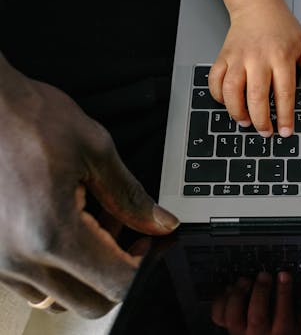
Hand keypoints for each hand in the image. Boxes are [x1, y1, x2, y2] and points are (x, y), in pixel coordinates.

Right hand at [0, 66, 178, 316]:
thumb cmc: (27, 119)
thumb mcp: (95, 151)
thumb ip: (132, 196)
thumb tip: (161, 224)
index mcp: (51, 234)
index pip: (117, 284)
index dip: (146, 266)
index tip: (152, 243)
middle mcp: (18, 259)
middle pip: (90, 303)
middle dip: (117, 273)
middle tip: (127, 232)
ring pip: (60, 298)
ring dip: (86, 272)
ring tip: (93, 222)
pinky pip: (31, 283)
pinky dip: (57, 266)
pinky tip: (65, 224)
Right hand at [208, 0, 300, 137]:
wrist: (257, 6)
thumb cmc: (282, 28)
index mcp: (281, 56)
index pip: (284, 93)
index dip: (285, 116)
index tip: (286, 131)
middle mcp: (258, 58)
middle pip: (256, 96)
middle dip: (261, 120)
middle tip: (266, 132)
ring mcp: (238, 58)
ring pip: (231, 91)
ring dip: (237, 111)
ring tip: (246, 122)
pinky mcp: (223, 57)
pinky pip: (215, 81)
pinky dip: (219, 97)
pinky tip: (229, 104)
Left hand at [211, 272, 300, 334]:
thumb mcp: (299, 326)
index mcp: (280, 333)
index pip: (283, 314)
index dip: (284, 292)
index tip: (284, 275)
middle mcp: (259, 334)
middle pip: (257, 315)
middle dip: (260, 292)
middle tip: (265, 276)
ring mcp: (240, 332)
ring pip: (234, 317)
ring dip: (238, 296)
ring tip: (246, 280)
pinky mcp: (227, 328)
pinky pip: (218, 316)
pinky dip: (221, 300)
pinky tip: (231, 289)